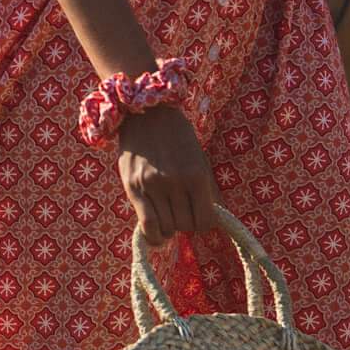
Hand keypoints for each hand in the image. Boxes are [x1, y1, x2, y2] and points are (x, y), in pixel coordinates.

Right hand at [116, 102, 217, 245]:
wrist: (146, 113)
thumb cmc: (177, 136)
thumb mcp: (200, 158)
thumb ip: (208, 189)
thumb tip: (216, 218)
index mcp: (197, 174)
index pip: (206, 221)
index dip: (203, 222)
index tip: (198, 215)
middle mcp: (175, 182)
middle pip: (186, 226)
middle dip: (186, 222)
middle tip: (181, 210)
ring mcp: (153, 186)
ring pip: (167, 228)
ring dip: (169, 227)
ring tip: (167, 215)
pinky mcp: (133, 188)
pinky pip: (147, 225)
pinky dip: (154, 236)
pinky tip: (157, 234)